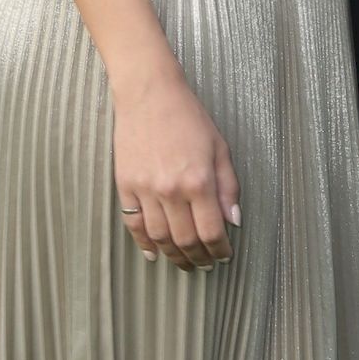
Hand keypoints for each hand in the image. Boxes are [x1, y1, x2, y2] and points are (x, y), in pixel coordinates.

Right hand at [113, 65, 240, 270]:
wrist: (149, 94)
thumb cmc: (188, 116)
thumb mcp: (219, 147)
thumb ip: (228, 186)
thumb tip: (233, 221)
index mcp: (199, 181)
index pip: (211, 232)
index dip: (219, 250)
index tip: (224, 256)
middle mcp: (171, 190)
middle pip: (185, 241)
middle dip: (198, 258)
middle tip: (205, 265)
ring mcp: (145, 190)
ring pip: (160, 238)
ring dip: (174, 256)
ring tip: (184, 262)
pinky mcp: (126, 185)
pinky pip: (134, 224)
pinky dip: (143, 243)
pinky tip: (154, 253)